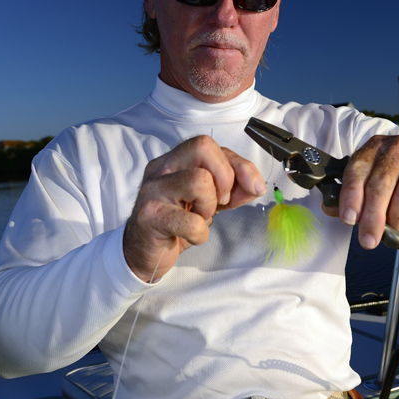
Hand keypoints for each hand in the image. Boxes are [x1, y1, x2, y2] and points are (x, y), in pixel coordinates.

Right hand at [123, 135, 266, 280]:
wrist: (142, 253)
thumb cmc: (174, 224)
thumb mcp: (209, 202)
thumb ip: (232, 190)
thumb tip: (255, 185)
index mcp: (175, 160)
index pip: (212, 146)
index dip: (240, 165)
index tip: (253, 187)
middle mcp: (161, 168)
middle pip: (203, 147)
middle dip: (225, 177)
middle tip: (220, 202)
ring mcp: (153, 190)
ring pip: (199, 180)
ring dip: (209, 206)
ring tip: (199, 217)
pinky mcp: (150, 216)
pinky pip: (191, 221)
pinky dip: (200, 234)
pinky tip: (191, 236)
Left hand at [323, 134, 398, 248]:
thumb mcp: (373, 185)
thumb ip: (351, 196)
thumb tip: (329, 209)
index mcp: (376, 147)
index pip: (358, 169)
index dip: (351, 196)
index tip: (348, 219)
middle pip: (381, 184)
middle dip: (372, 217)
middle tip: (368, 240)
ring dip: (396, 222)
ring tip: (392, 235)